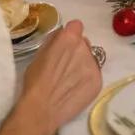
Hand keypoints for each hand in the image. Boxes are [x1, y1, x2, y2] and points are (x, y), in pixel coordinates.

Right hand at [20, 20, 102, 134]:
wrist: (42, 109)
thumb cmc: (35, 81)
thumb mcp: (40, 54)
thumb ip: (54, 41)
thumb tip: (61, 36)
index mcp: (68, 38)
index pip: (76, 26)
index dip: (70, 34)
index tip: (64, 44)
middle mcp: (84, 48)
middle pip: (84, 43)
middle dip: (77, 50)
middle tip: (66, 65)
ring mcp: (93, 65)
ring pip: (90, 58)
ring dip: (82, 64)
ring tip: (70, 80)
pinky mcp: (98, 81)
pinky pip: (94, 73)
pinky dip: (87, 79)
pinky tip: (75, 89)